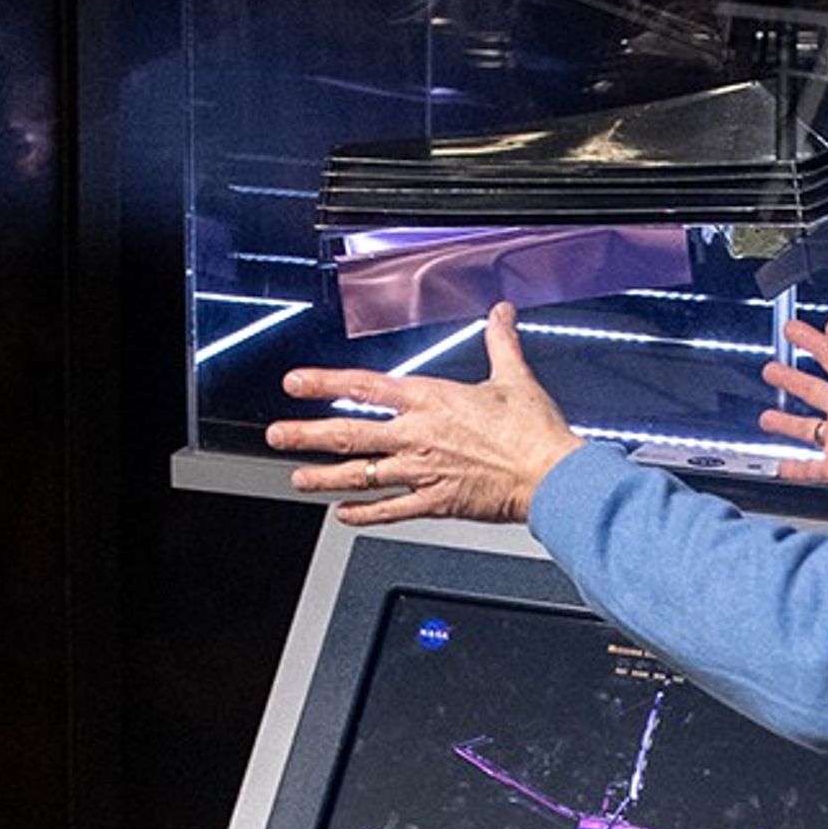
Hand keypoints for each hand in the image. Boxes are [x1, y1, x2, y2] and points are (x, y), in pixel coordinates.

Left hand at [270, 303, 583, 524]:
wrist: (549, 473)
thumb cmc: (533, 430)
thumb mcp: (513, 376)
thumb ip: (499, 342)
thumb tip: (500, 314)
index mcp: (431, 400)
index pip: (365, 386)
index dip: (325, 383)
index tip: (296, 383)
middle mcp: (418, 435)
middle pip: (350, 433)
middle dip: (307, 435)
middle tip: (278, 435)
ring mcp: (422, 470)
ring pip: (361, 474)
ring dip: (325, 477)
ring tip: (298, 478)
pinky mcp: (435, 502)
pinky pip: (390, 510)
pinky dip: (363, 514)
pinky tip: (343, 514)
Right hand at [760, 317, 827, 512]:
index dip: (811, 341)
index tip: (793, 330)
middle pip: (812, 390)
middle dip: (791, 378)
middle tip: (772, 369)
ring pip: (805, 428)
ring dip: (786, 422)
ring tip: (767, 417)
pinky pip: (809, 467)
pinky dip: (794, 467)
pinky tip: (782, 465)